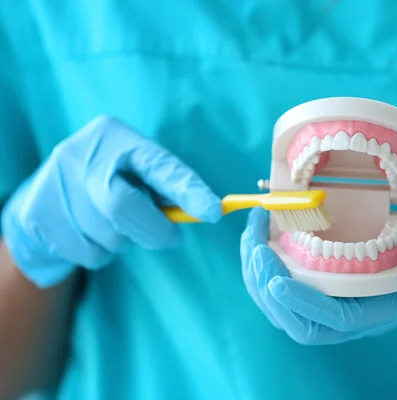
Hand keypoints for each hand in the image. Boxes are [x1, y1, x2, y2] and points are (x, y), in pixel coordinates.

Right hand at [1, 116, 221, 287]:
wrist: (44, 195)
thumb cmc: (109, 180)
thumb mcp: (135, 170)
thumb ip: (164, 187)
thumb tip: (206, 212)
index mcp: (115, 137)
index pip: (157, 166)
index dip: (187, 190)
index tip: (213, 213)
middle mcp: (81, 155)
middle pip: (122, 206)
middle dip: (154, 230)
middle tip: (173, 238)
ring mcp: (55, 186)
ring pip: (108, 236)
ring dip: (125, 241)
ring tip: (117, 224)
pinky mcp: (39, 216)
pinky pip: (89, 253)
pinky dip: (101, 252)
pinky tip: (93, 233)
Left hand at [240, 205, 396, 344]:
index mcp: (381, 308)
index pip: (336, 319)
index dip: (304, 304)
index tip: (277, 279)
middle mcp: (352, 310)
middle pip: (298, 320)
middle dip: (268, 288)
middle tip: (255, 247)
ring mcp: (335, 297)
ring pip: (283, 305)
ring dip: (258, 273)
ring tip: (252, 231)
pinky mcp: (323, 280)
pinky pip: (284, 281)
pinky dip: (265, 260)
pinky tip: (261, 230)